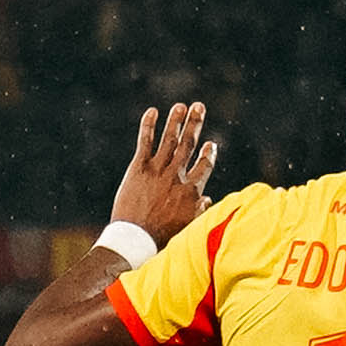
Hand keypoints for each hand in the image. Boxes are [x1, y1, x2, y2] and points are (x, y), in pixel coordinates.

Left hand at [108, 102, 211, 241]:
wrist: (136, 240)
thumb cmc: (163, 238)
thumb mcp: (189, 227)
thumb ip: (200, 210)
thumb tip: (209, 199)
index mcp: (192, 191)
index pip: (204, 165)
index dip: (208, 154)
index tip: (210, 144)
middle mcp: (177, 176)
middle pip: (189, 144)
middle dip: (195, 123)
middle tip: (199, 107)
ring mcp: (158, 170)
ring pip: (170, 139)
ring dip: (176, 120)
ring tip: (181, 106)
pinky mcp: (138, 168)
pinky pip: (145, 142)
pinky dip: (149, 126)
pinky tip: (153, 112)